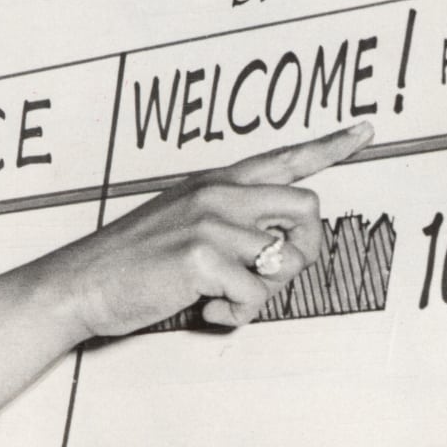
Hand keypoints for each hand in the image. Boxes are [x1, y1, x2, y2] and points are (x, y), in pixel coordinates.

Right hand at [47, 122, 374, 339]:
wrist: (80, 283)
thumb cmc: (131, 264)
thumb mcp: (181, 226)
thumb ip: (228, 225)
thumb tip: (275, 250)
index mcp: (215, 184)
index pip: (283, 159)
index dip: (331, 146)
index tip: (366, 130)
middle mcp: (218, 195)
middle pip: (307, 210)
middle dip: (306, 250)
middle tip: (273, 275)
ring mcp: (210, 222)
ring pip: (282, 263)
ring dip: (261, 296)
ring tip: (222, 301)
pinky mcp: (202, 255)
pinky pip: (254, 295)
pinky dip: (235, 315)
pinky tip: (204, 309)